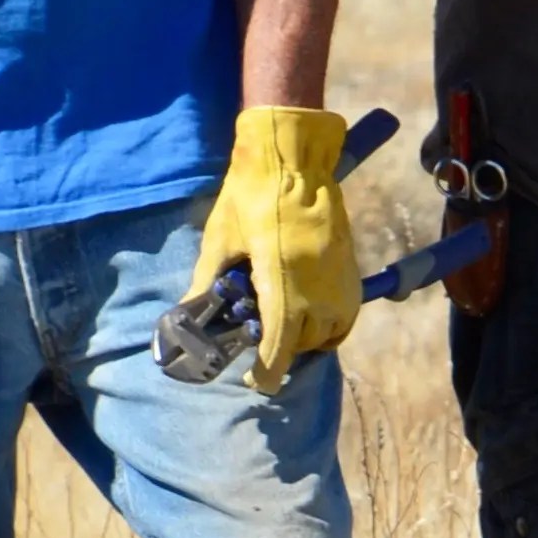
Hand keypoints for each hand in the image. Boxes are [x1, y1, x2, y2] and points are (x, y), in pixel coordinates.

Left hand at [191, 104, 365, 392]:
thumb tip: (187, 314)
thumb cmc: (250, 195)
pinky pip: (347, 314)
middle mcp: (318, 288)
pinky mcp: (351, 267)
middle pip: (303, 343)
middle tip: (260, 339)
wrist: (292, 157)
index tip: (257, 380)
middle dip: (282, 349)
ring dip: (307, 338)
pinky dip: (331, 324)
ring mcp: (339, 278)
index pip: (280, 347)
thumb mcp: (220, 240)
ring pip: (330, 332)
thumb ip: (206, 282)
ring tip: (285, 326)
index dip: (267, 371)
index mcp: (282, 282)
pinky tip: (310, 315)